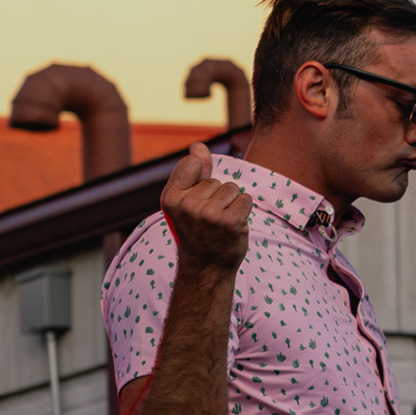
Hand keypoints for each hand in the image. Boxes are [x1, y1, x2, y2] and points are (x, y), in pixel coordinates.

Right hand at [162, 143, 252, 272]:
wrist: (205, 268)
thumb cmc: (197, 232)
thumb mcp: (186, 201)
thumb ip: (193, 172)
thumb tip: (198, 146)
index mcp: (170, 198)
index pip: (191, 163)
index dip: (199, 178)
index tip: (195, 201)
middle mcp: (186, 205)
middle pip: (216, 180)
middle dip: (218, 197)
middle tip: (208, 222)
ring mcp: (207, 214)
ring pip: (232, 189)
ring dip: (231, 205)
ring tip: (220, 224)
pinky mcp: (228, 222)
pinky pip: (245, 199)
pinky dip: (243, 211)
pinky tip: (232, 227)